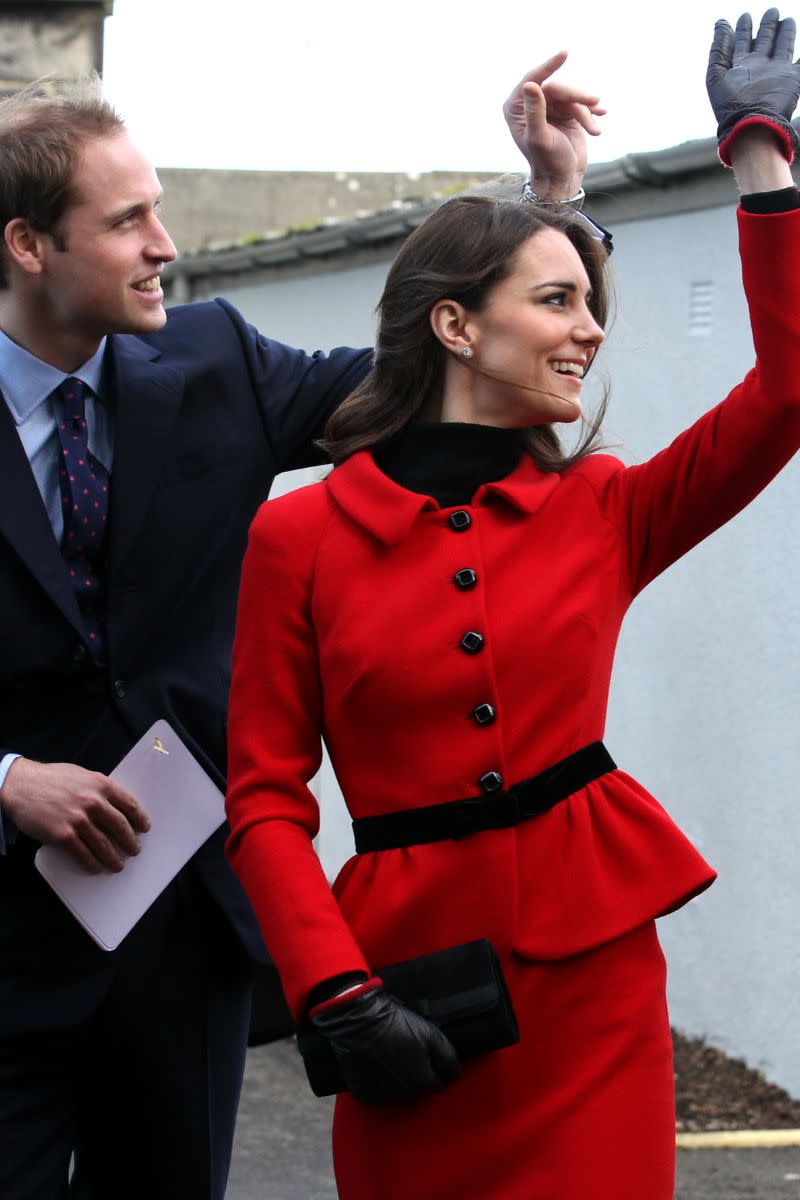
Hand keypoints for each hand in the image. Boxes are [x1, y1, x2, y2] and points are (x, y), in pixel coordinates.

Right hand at [1, 758, 149, 872]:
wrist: (21, 785)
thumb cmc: (51, 779)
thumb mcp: (81, 775)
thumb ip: (99, 789)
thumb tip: (116, 806)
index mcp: (101, 785)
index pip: (129, 804)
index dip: (140, 818)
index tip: (144, 828)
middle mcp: (93, 802)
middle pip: (120, 827)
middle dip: (130, 841)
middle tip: (135, 850)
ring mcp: (78, 820)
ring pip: (104, 845)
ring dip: (114, 858)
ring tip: (119, 865)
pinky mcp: (63, 835)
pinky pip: (83, 854)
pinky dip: (92, 864)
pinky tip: (97, 868)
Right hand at [310, 982, 460, 1104]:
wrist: (359, 1020)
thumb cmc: (398, 1024)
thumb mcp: (430, 1033)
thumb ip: (448, 1057)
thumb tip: (457, 1075)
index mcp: (422, 1081)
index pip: (439, 1084)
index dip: (435, 1068)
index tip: (426, 1054)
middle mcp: (404, 1095)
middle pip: (417, 1089)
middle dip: (416, 1074)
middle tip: (407, 1051)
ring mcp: (382, 1096)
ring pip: (398, 1092)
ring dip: (397, 1079)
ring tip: (390, 1055)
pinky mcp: (364, 1094)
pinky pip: (377, 1092)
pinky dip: (378, 1082)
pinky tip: (375, 1064)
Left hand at [503, 51, 604, 197]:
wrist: (562, 180)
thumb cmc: (547, 163)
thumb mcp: (540, 138)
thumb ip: (534, 112)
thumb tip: (530, 84)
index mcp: (516, 109)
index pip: (533, 80)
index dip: (549, 65)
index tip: (565, 53)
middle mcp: (531, 105)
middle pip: (558, 88)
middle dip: (577, 96)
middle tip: (595, 103)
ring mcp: (549, 108)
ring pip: (572, 98)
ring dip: (586, 112)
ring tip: (594, 131)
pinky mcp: (565, 114)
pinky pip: (580, 105)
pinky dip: (591, 112)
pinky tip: (601, 115)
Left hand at [707, 8, 799, 154]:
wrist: (752, 126)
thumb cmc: (731, 106)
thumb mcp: (716, 75)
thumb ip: (719, 48)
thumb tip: (720, 22)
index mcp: (741, 67)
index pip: (743, 42)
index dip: (744, 28)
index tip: (745, 15)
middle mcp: (759, 68)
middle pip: (765, 41)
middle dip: (767, 25)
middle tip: (771, 10)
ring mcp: (776, 73)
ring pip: (782, 47)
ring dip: (785, 33)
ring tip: (786, 19)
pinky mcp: (792, 80)